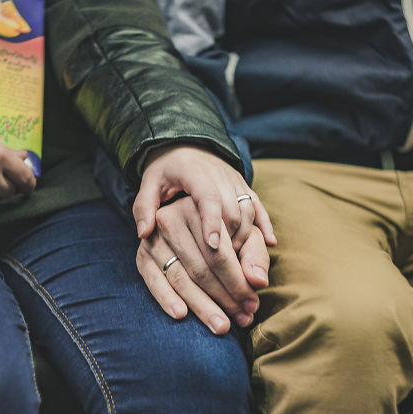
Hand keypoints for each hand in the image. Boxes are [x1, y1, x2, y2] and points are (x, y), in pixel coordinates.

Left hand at [133, 145, 276, 250]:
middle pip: (232, 209)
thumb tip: (144, 234)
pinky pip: (259, 206)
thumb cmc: (166, 169)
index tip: (212, 247)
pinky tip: (269, 243)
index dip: (211, 223)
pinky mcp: (245, 187)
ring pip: (248, 211)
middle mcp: (220, 176)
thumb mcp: (149, 183)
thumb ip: (144, 206)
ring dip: (245, 236)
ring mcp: (236, 181)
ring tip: (236, 263)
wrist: (186, 145)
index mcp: (196, 173)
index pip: (208, 198)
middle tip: (224, 268)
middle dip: (231, 239)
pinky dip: (265, 224)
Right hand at [136, 196, 269, 333]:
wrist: (190, 224)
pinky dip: (167, 299)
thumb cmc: (226, 234)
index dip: (238, 282)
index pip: (219, 254)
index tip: (253, 304)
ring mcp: (153, 240)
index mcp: (198, 209)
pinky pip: (154, 282)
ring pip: (180, 278)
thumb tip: (259, 281)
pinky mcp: (142, 257)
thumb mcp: (245, 236)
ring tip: (222, 326)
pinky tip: (182, 315)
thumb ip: (255, 256)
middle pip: (200, 268)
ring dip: (202, 306)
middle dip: (224, 298)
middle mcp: (171, 219)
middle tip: (243, 318)